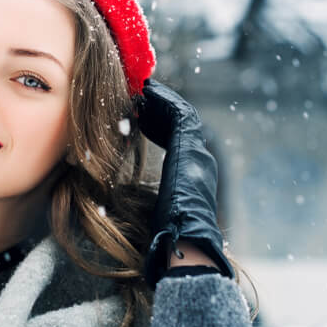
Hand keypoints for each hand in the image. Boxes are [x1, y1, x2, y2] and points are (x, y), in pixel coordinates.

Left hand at [138, 79, 233, 284]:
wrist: (185, 238)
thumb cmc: (169, 232)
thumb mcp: (157, 210)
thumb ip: (152, 199)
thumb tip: (125, 206)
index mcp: (192, 175)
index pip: (177, 140)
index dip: (159, 125)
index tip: (140, 116)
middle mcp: (200, 161)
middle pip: (181, 125)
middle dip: (161, 109)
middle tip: (141, 95)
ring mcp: (199, 153)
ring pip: (183, 116)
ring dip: (163, 100)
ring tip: (144, 89)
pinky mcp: (192, 147)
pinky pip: (181, 115)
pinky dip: (167, 101)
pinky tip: (149, 93)